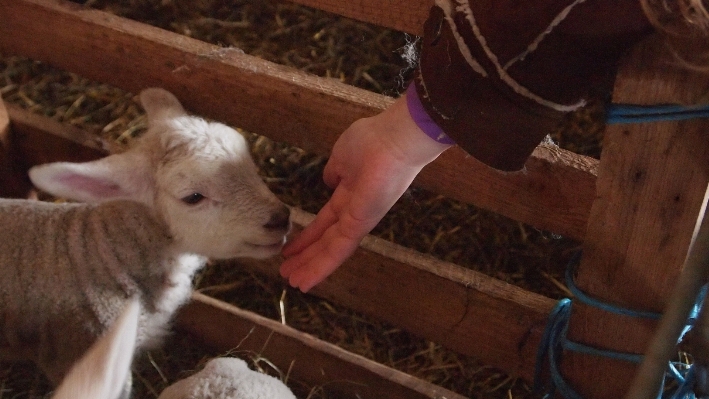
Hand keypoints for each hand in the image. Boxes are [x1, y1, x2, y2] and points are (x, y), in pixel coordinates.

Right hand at [280, 94, 451, 291]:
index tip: (289, 247)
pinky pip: (338, 250)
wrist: (395, 138)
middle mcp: (356, 212)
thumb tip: (329, 179)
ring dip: (311, 267)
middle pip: (327, 240)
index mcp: (350, 195)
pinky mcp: (362, 225)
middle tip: (287, 272)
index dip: (308, 235)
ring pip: (332, 250)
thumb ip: (334, 172)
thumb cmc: (371, 142)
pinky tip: (305, 280)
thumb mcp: (342, 156)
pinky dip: (320, 267)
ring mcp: (360, 220)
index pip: (326, 221)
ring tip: (292, 283)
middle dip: (307, 256)